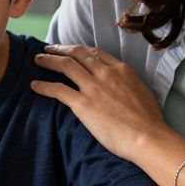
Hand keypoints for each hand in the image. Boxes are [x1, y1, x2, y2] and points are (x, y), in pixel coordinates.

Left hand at [31, 45, 166, 160]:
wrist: (148, 137)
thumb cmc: (150, 121)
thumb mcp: (143, 92)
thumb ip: (129, 85)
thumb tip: (124, 88)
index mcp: (121, 70)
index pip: (95, 52)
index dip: (80, 49)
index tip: (71, 50)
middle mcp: (105, 73)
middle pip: (77, 53)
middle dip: (60, 49)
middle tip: (49, 48)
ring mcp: (93, 88)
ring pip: (65, 65)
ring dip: (48, 60)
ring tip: (37, 59)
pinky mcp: (82, 104)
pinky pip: (58, 90)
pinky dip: (44, 85)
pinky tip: (34, 85)